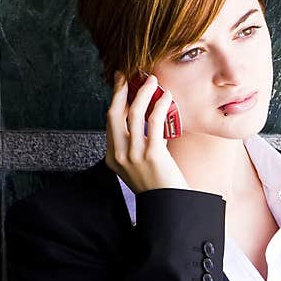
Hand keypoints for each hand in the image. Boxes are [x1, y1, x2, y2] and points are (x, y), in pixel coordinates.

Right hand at [106, 71, 189, 193]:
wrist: (169, 206)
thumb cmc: (159, 186)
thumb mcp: (140, 166)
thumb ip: (138, 145)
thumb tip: (149, 120)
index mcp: (113, 157)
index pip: (110, 122)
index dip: (116, 99)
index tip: (121, 84)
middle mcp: (119, 155)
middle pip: (114, 113)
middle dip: (121, 90)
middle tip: (130, 74)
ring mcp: (134, 155)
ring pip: (133, 114)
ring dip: (143, 93)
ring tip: (153, 81)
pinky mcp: (152, 155)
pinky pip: (154, 122)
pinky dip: (160, 106)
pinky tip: (167, 97)